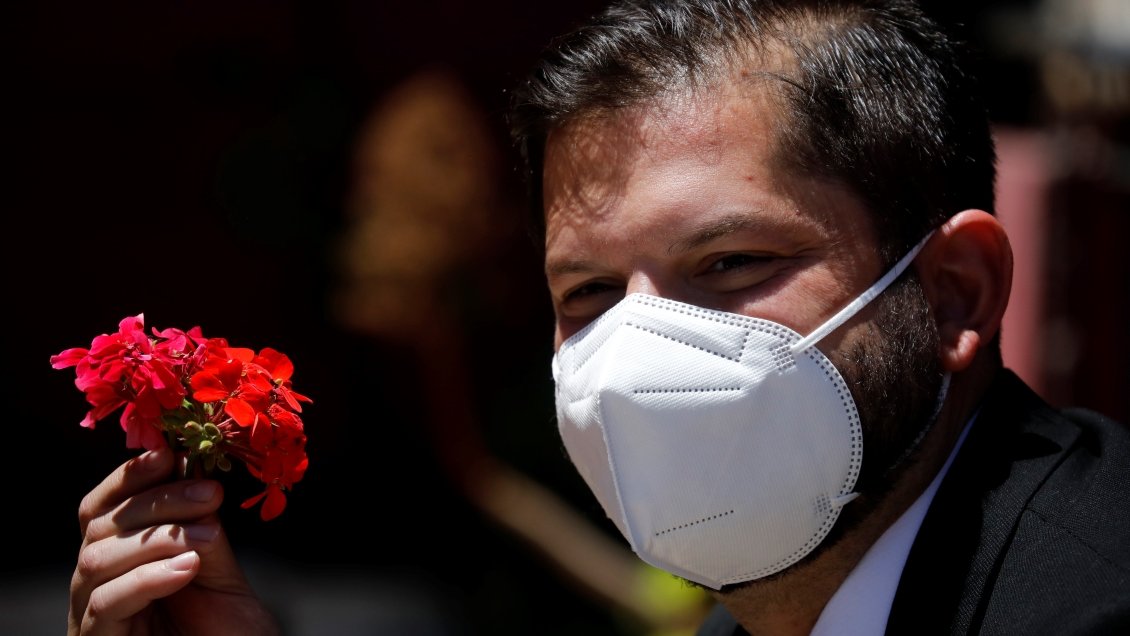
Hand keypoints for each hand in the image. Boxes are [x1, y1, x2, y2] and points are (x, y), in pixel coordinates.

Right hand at [68, 446, 278, 635]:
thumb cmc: (225, 634)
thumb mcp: (220, 575)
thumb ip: (203, 533)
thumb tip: (195, 479)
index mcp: (121, 559)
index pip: (104, 507)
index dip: (130, 476)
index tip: (170, 454)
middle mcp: (96, 583)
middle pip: (101, 525)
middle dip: (157, 501)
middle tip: (209, 494)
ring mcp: (91, 614)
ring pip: (96, 558)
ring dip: (156, 538)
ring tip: (205, 537)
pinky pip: (106, 602)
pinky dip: (147, 577)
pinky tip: (186, 567)